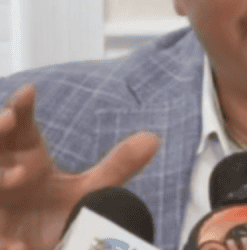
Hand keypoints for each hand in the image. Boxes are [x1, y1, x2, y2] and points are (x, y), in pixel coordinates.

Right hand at [0, 84, 159, 249]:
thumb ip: (118, 165)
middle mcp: (6, 176)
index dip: (21, 107)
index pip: (21, 127)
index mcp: (29, 159)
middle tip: (8, 119)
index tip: (28, 90)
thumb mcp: (91, 191)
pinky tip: (18, 244)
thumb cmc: (58, 217)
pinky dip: (5, 239)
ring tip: (19, 174)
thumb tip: (154, 138)